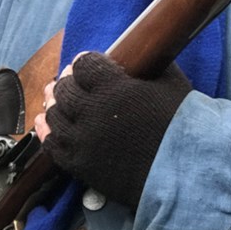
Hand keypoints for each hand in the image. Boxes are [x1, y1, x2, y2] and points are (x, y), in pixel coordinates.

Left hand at [35, 52, 191, 208]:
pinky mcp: (80, 165)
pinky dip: (47, 132)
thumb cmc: (182, 128)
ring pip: (54, 115)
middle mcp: (92, 112)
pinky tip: (48, 123)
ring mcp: (83, 141)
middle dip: (69, 81)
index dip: (85, 61)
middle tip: (74, 80)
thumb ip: (153, 65)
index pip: (84, 65)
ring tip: (60, 99)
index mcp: (114, 88)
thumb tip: (145, 55)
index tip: (88, 62)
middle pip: (65, 89)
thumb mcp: (173, 84)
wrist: (183, 174)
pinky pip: (52, 145)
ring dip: (57, 104)